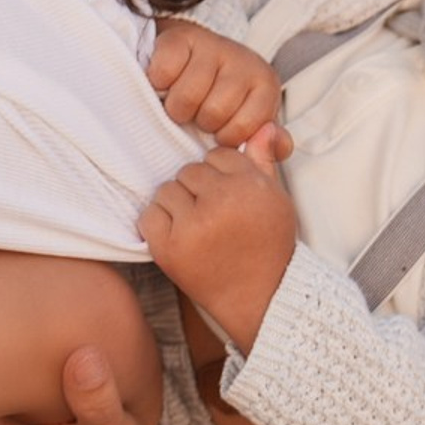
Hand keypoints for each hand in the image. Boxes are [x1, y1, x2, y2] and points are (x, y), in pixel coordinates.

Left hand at [140, 130, 297, 353]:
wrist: (261, 297)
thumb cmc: (269, 247)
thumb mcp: (276, 200)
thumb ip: (263, 162)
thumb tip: (263, 126)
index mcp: (248, 186)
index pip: (216, 156)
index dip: (221, 176)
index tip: (227, 197)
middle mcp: (220, 202)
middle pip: (189, 171)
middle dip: (198, 190)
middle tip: (213, 216)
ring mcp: (191, 226)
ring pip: (167, 190)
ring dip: (178, 205)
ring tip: (198, 227)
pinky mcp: (168, 248)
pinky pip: (148, 216)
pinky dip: (159, 224)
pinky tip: (180, 237)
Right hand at [147, 21, 288, 150]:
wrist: (190, 56)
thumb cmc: (220, 96)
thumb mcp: (249, 122)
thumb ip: (268, 144)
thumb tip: (280, 146)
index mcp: (266, 85)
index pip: (242, 130)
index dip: (223, 136)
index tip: (220, 126)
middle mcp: (244, 60)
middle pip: (213, 113)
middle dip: (198, 120)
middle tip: (198, 111)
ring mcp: (213, 45)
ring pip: (186, 98)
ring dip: (175, 107)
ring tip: (181, 100)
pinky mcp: (181, 37)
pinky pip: (163, 73)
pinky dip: (157, 84)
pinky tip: (166, 82)